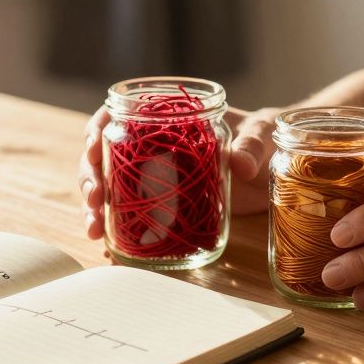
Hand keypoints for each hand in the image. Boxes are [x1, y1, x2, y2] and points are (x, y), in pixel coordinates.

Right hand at [77, 106, 283, 239]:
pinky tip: (111, 249)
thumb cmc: (262, 134)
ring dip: (97, 208)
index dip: (98, 130)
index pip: (118, 114)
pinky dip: (118, 230)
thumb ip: (251, 144)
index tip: (94, 150)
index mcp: (166, 115)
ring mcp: (153, 176)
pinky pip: (132, 214)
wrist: (272, 163)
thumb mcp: (260, 133)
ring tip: (95, 231)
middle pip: (105, 156)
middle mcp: (150, 145)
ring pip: (110, 187)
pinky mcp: (162, 203)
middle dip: (91, 178)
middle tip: (94, 201)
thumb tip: (241, 165)